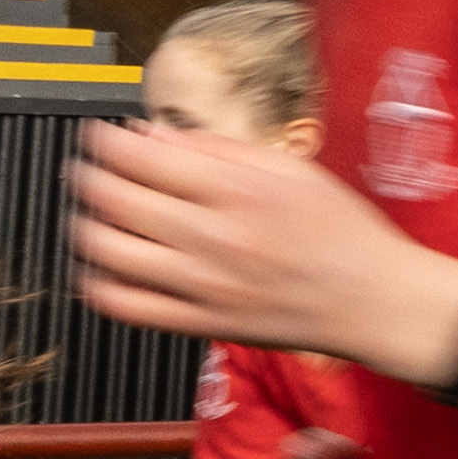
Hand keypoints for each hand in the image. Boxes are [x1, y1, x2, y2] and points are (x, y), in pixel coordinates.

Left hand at [76, 122, 457, 372]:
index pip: (143, 156)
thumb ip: (218, 150)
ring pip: (110, 253)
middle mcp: (214, 237)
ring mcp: (204, 285)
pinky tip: (101, 268)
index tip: (97, 134)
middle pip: (117, 200)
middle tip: (82, 169)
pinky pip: (128, 307)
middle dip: (86, 177)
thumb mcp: (292, 170)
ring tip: (88, 215)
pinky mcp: (202, 324)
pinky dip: (100, 285)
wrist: (374, 301)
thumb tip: (152, 133)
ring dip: (84, 227)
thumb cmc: (342, 232)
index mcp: (238, 191)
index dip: (105, 140)